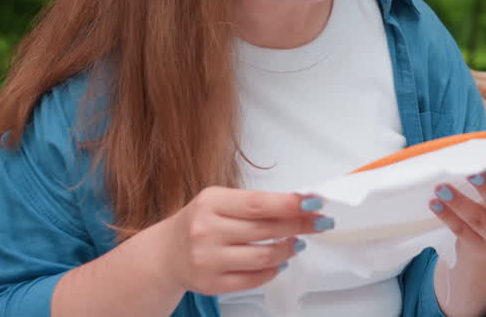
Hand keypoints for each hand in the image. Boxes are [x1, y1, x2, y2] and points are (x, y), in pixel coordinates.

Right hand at [157, 186, 329, 294]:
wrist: (165, 254)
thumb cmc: (199, 222)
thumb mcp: (220, 202)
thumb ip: (255, 203)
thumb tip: (299, 203)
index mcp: (211, 203)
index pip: (258, 204)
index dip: (290, 204)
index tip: (314, 202)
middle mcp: (207, 231)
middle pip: (265, 230)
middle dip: (300, 225)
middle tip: (320, 222)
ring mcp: (208, 260)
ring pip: (263, 258)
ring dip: (288, 250)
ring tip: (298, 243)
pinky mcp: (211, 284)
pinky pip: (253, 280)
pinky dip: (273, 271)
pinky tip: (279, 262)